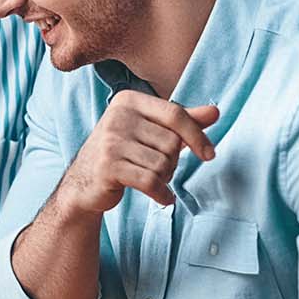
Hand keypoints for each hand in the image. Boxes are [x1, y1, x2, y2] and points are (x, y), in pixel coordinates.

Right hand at [55, 92, 218, 213]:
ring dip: (164, 178)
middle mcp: (117, 116)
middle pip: (170, 142)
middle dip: (172, 162)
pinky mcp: (108, 166)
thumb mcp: (150, 131)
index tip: (209, 155)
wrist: (83, 182)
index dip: (197, 135)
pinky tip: (162, 198)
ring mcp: (110, 141)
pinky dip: (161, 194)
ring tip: (151, 180)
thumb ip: (182, 121)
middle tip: (158, 170)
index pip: (175, 114)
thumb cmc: (122, 153)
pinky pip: (150, 181)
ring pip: (162, 164)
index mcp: (128, 100)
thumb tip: (215, 111)